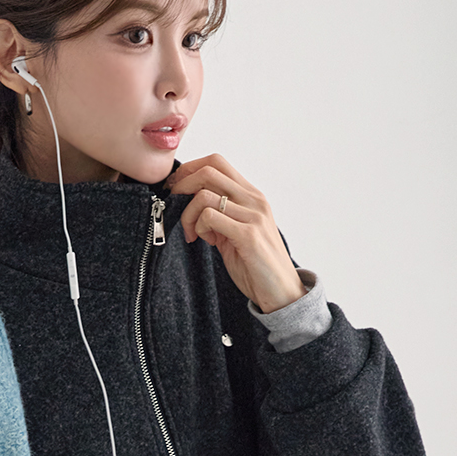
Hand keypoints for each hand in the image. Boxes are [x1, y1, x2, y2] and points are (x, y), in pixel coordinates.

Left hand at [171, 151, 303, 313]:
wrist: (282, 293)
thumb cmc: (257, 265)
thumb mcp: (236, 232)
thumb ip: (219, 215)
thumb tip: (189, 202)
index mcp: (251, 195)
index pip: (217, 162)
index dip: (190, 169)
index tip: (176, 187)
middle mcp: (254, 200)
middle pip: (209, 170)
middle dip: (182, 185)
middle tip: (174, 205)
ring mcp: (253, 216)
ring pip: (204, 195)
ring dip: (188, 214)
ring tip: (193, 233)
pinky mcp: (248, 235)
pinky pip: (210, 216)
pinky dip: (199, 227)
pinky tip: (206, 241)